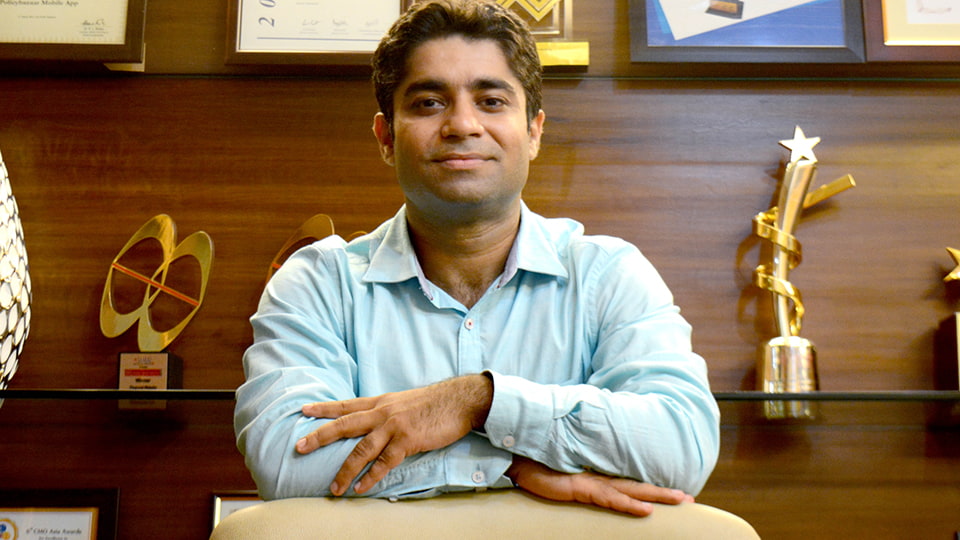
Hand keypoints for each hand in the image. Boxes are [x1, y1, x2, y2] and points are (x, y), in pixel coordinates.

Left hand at [296, 374, 492, 495]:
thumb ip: (385, 412)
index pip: (346, 405)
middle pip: (344, 425)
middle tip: (299, 447)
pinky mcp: (407, 440)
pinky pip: (384, 462)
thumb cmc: (433, 403)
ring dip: (346, 470)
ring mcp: (394, 426)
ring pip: (361, 449)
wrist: (458, 400)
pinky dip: (371, 477)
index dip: (324, 408)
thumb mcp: (403, 402)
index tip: (303, 409)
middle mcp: (382, 412)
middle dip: (320, 436)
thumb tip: (371, 423)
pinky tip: (361, 488)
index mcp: (380, 402)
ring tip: (334, 488)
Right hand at [506, 456, 693, 516]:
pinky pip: (610, 499)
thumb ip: (575, 473)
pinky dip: (630, 505)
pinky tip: (647, 511)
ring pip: (630, 491)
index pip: (627, 482)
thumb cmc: (534, 462)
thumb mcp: (558, 470)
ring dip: (657, 496)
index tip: (672, 492)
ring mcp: (590, 482)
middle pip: (636, 486)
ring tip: (680, 499)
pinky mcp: (581, 488)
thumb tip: (583, 475)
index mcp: (594, 474)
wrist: (516, 455)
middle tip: (688, 499)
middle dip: (663, 493)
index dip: (649, 487)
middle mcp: (597, 476)